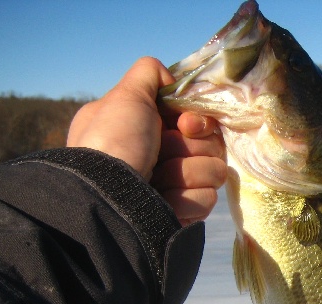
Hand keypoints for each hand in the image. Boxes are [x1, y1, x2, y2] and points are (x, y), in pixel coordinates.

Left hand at [67, 57, 225, 224]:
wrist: (107, 196)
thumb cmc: (114, 141)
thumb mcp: (125, 95)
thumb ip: (149, 73)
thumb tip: (170, 79)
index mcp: (153, 130)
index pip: (199, 120)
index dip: (196, 121)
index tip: (184, 125)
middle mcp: (164, 156)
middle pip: (211, 144)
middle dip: (189, 148)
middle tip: (163, 154)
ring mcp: (176, 186)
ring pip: (213, 172)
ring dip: (186, 174)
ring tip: (159, 181)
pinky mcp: (185, 212)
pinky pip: (206, 199)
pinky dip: (185, 199)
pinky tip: (163, 201)